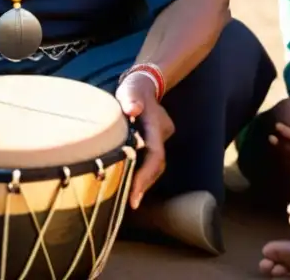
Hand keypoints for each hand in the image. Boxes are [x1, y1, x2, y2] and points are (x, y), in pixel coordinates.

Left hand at [116, 72, 174, 208]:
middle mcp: (161, 136)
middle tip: (129, 203)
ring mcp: (159, 141)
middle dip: (144, 185)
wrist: (144, 85)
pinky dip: (139, 174)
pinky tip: (127, 185)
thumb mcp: (130, 90)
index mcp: (156, 126)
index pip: (155, 155)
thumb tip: (133, 108)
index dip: (146, 175)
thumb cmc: (134, 89)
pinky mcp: (153, 144)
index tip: (134, 194)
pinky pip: (148, 162)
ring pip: (154, 166)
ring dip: (142, 182)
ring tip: (127, 199)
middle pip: (156, 166)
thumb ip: (131, 98)